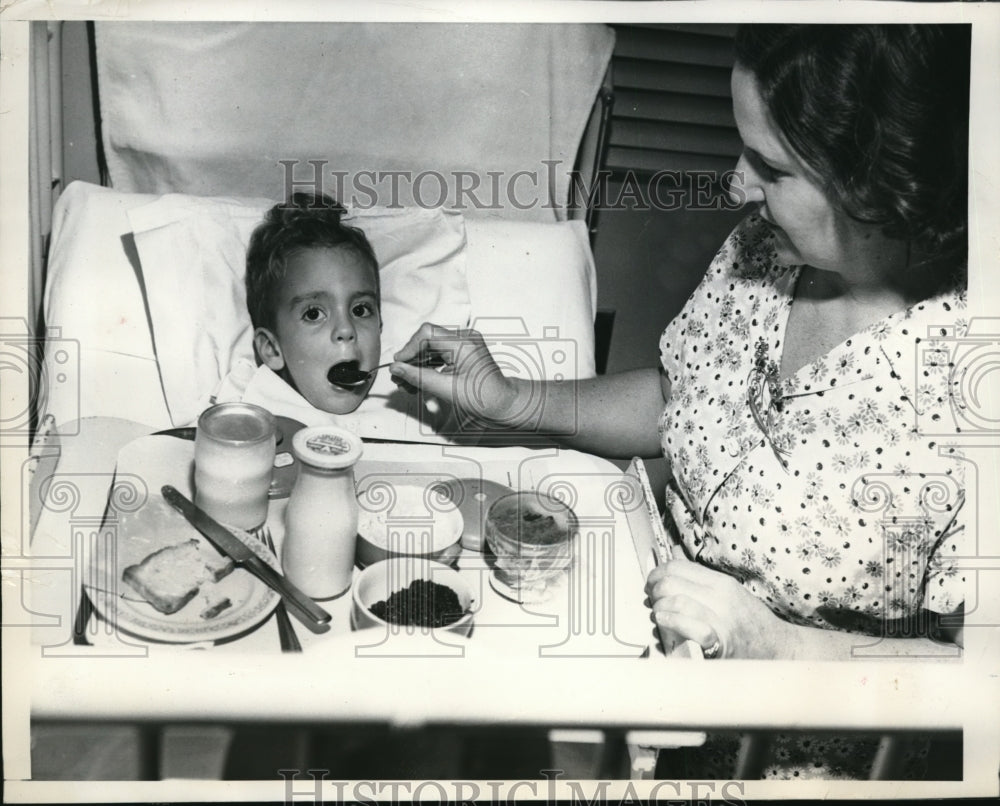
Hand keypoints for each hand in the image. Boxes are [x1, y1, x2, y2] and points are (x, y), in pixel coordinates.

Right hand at [389, 323, 520, 426]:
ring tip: (406, 385)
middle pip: (427, 340)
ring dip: (417, 365)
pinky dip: (427, 367)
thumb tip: (396, 368)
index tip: (398, 366)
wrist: (504, 405)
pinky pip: (438, 354)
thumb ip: (419, 377)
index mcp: (464, 343)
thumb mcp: (447, 390)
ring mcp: (464, 345)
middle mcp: (464, 339)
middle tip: (399, 379)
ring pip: (430, 348)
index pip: (427, 334)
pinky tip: (418, 382)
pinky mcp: (462, 353)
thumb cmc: (485, 399)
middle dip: (411, 359)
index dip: (409, 348)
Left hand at [645, 559, 797, 659]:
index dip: (657, 573)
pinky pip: (691, 626)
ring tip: (657, 614)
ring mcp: (721, 619)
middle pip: (672, 582)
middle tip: (651, 600)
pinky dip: (672, 622)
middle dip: (653, 590)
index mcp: (721, 583)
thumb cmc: (750, 623)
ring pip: (677, 600)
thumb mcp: (729, 593)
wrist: (778, 649)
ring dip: (659, 607)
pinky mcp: (720, 643)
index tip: (651, 582)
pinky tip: (664, 623)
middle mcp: (721, 597)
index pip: (678, 566)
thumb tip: (673, 553)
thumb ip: (701, 578)